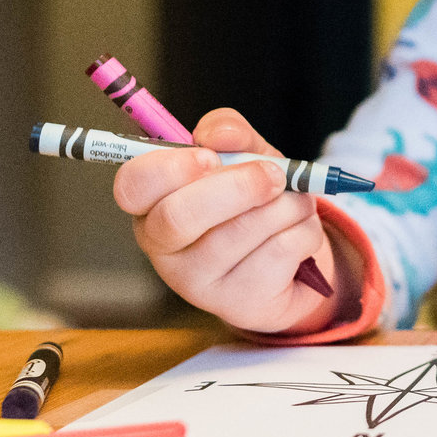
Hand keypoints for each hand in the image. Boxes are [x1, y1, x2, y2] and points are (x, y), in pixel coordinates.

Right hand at [113, 108, 355, 334]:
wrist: (289, 262)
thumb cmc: (252, 201)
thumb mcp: (242, 157)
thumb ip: (229, 134)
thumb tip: (220, 133)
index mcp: (152, 203)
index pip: (132, 185)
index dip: (171, 168)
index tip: (210, 156)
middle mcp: (163, 247)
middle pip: (179, 217)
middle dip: (238, 187)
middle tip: (273, 175)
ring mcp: (197, 282)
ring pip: (240, 232)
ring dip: (285, 206)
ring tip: (294, 202)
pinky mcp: (237, 303)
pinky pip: (279, 252)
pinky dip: (304, 231)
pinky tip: (297, 233)